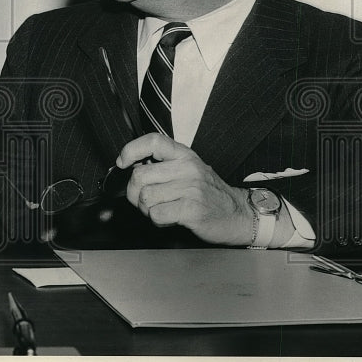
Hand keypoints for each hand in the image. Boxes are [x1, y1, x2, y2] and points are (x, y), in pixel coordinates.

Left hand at [116, 133, 251, 245]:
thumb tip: (130, 166)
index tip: (122, 162)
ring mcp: (191, 188)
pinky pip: (156, 214)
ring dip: (147, 209)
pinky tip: (169, 218)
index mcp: (184, 155)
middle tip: (146, 199)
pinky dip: (157, 220)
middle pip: (139, 175)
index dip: (131, 150)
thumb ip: (163, 166)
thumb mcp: (188, 170)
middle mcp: (188, 167)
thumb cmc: (209, 194)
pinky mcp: (193, 209)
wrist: (239, 214)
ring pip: (145, 197)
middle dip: (135, 192)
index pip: (152, 141)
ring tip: (162, 209)